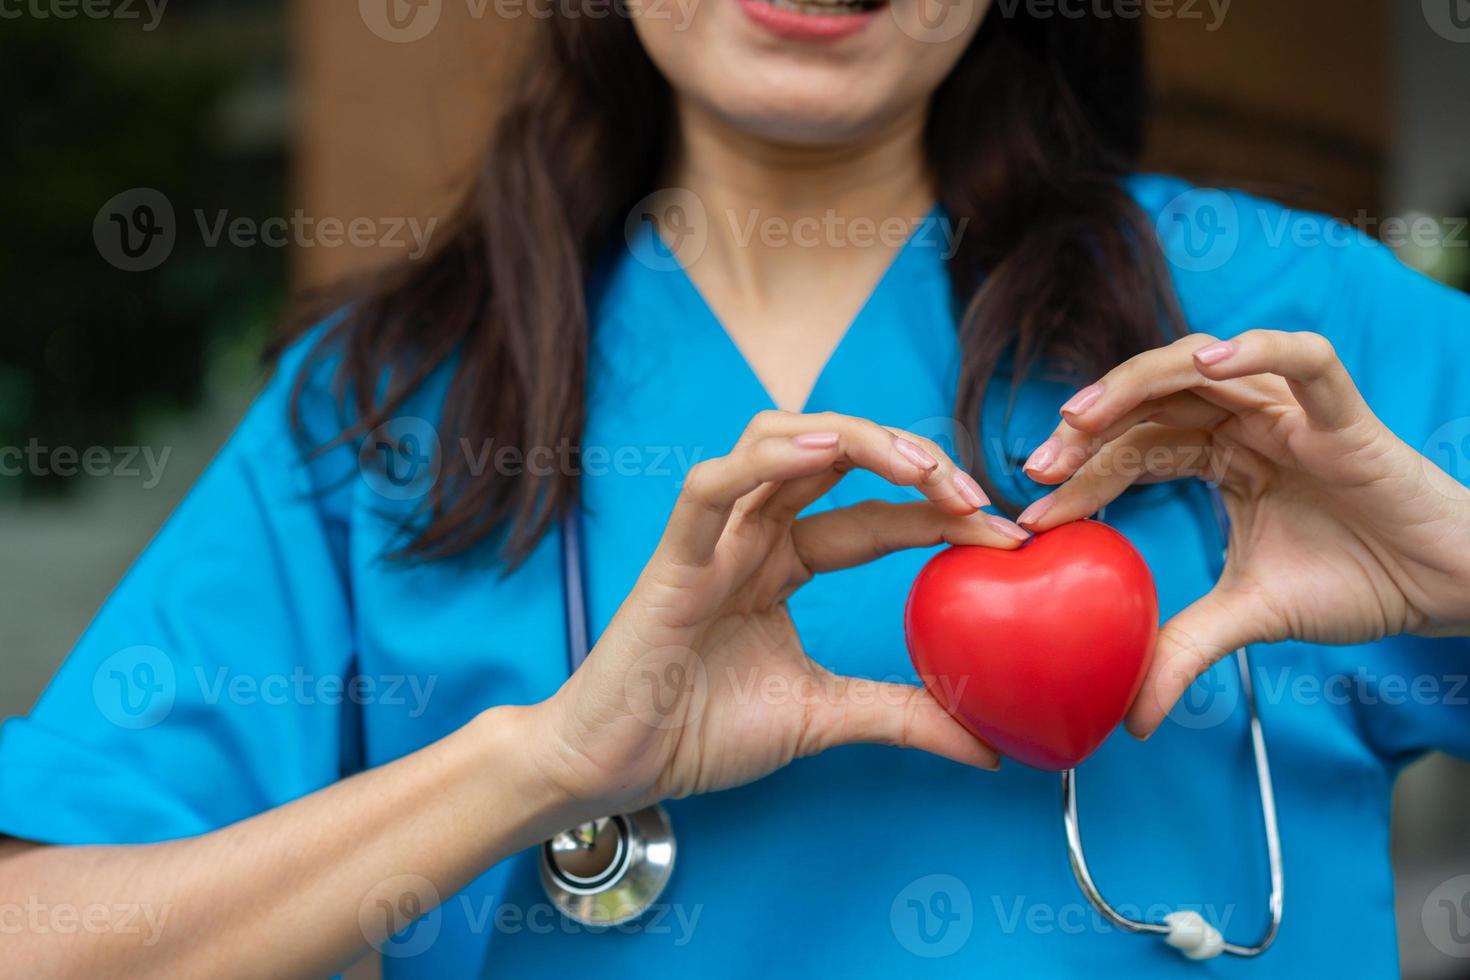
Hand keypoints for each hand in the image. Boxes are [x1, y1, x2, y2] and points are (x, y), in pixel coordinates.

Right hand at [532, 410, 1031, 817]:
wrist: (615, 769)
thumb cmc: (699, 731)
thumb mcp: (825, 718)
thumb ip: (903, 716)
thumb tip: (990, 747)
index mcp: (784, 562)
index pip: (875, 517)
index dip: (941, 517)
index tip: (1010, 537)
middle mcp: (752, 534)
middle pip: (836, 457)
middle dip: (911, 461)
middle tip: (973, 496)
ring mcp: (712, 538)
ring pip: (777, 441)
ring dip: (853, 440)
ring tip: (917, 466)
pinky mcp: (673, 558)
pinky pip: (712, 487)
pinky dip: (764, 459)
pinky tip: (821, 451)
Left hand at [1017, 330, 1469, 736]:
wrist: (1443, 590)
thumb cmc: (1355, 583)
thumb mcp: (1248, 617)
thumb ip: (1185, 650)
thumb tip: (1130, 721)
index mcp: (1220, 457)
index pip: (1133, 450)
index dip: (1082, 475)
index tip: (1032, 513)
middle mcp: (1247, 423)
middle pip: (1151, 401)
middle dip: (1089, 428)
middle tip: (1039, 465)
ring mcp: (1292, 412)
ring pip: (1204, 366)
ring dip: (1137, 381)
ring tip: (1083, 416)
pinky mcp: (1344, 415)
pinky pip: (1306, 360)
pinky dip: (1259, 351)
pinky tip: (1209, 364)